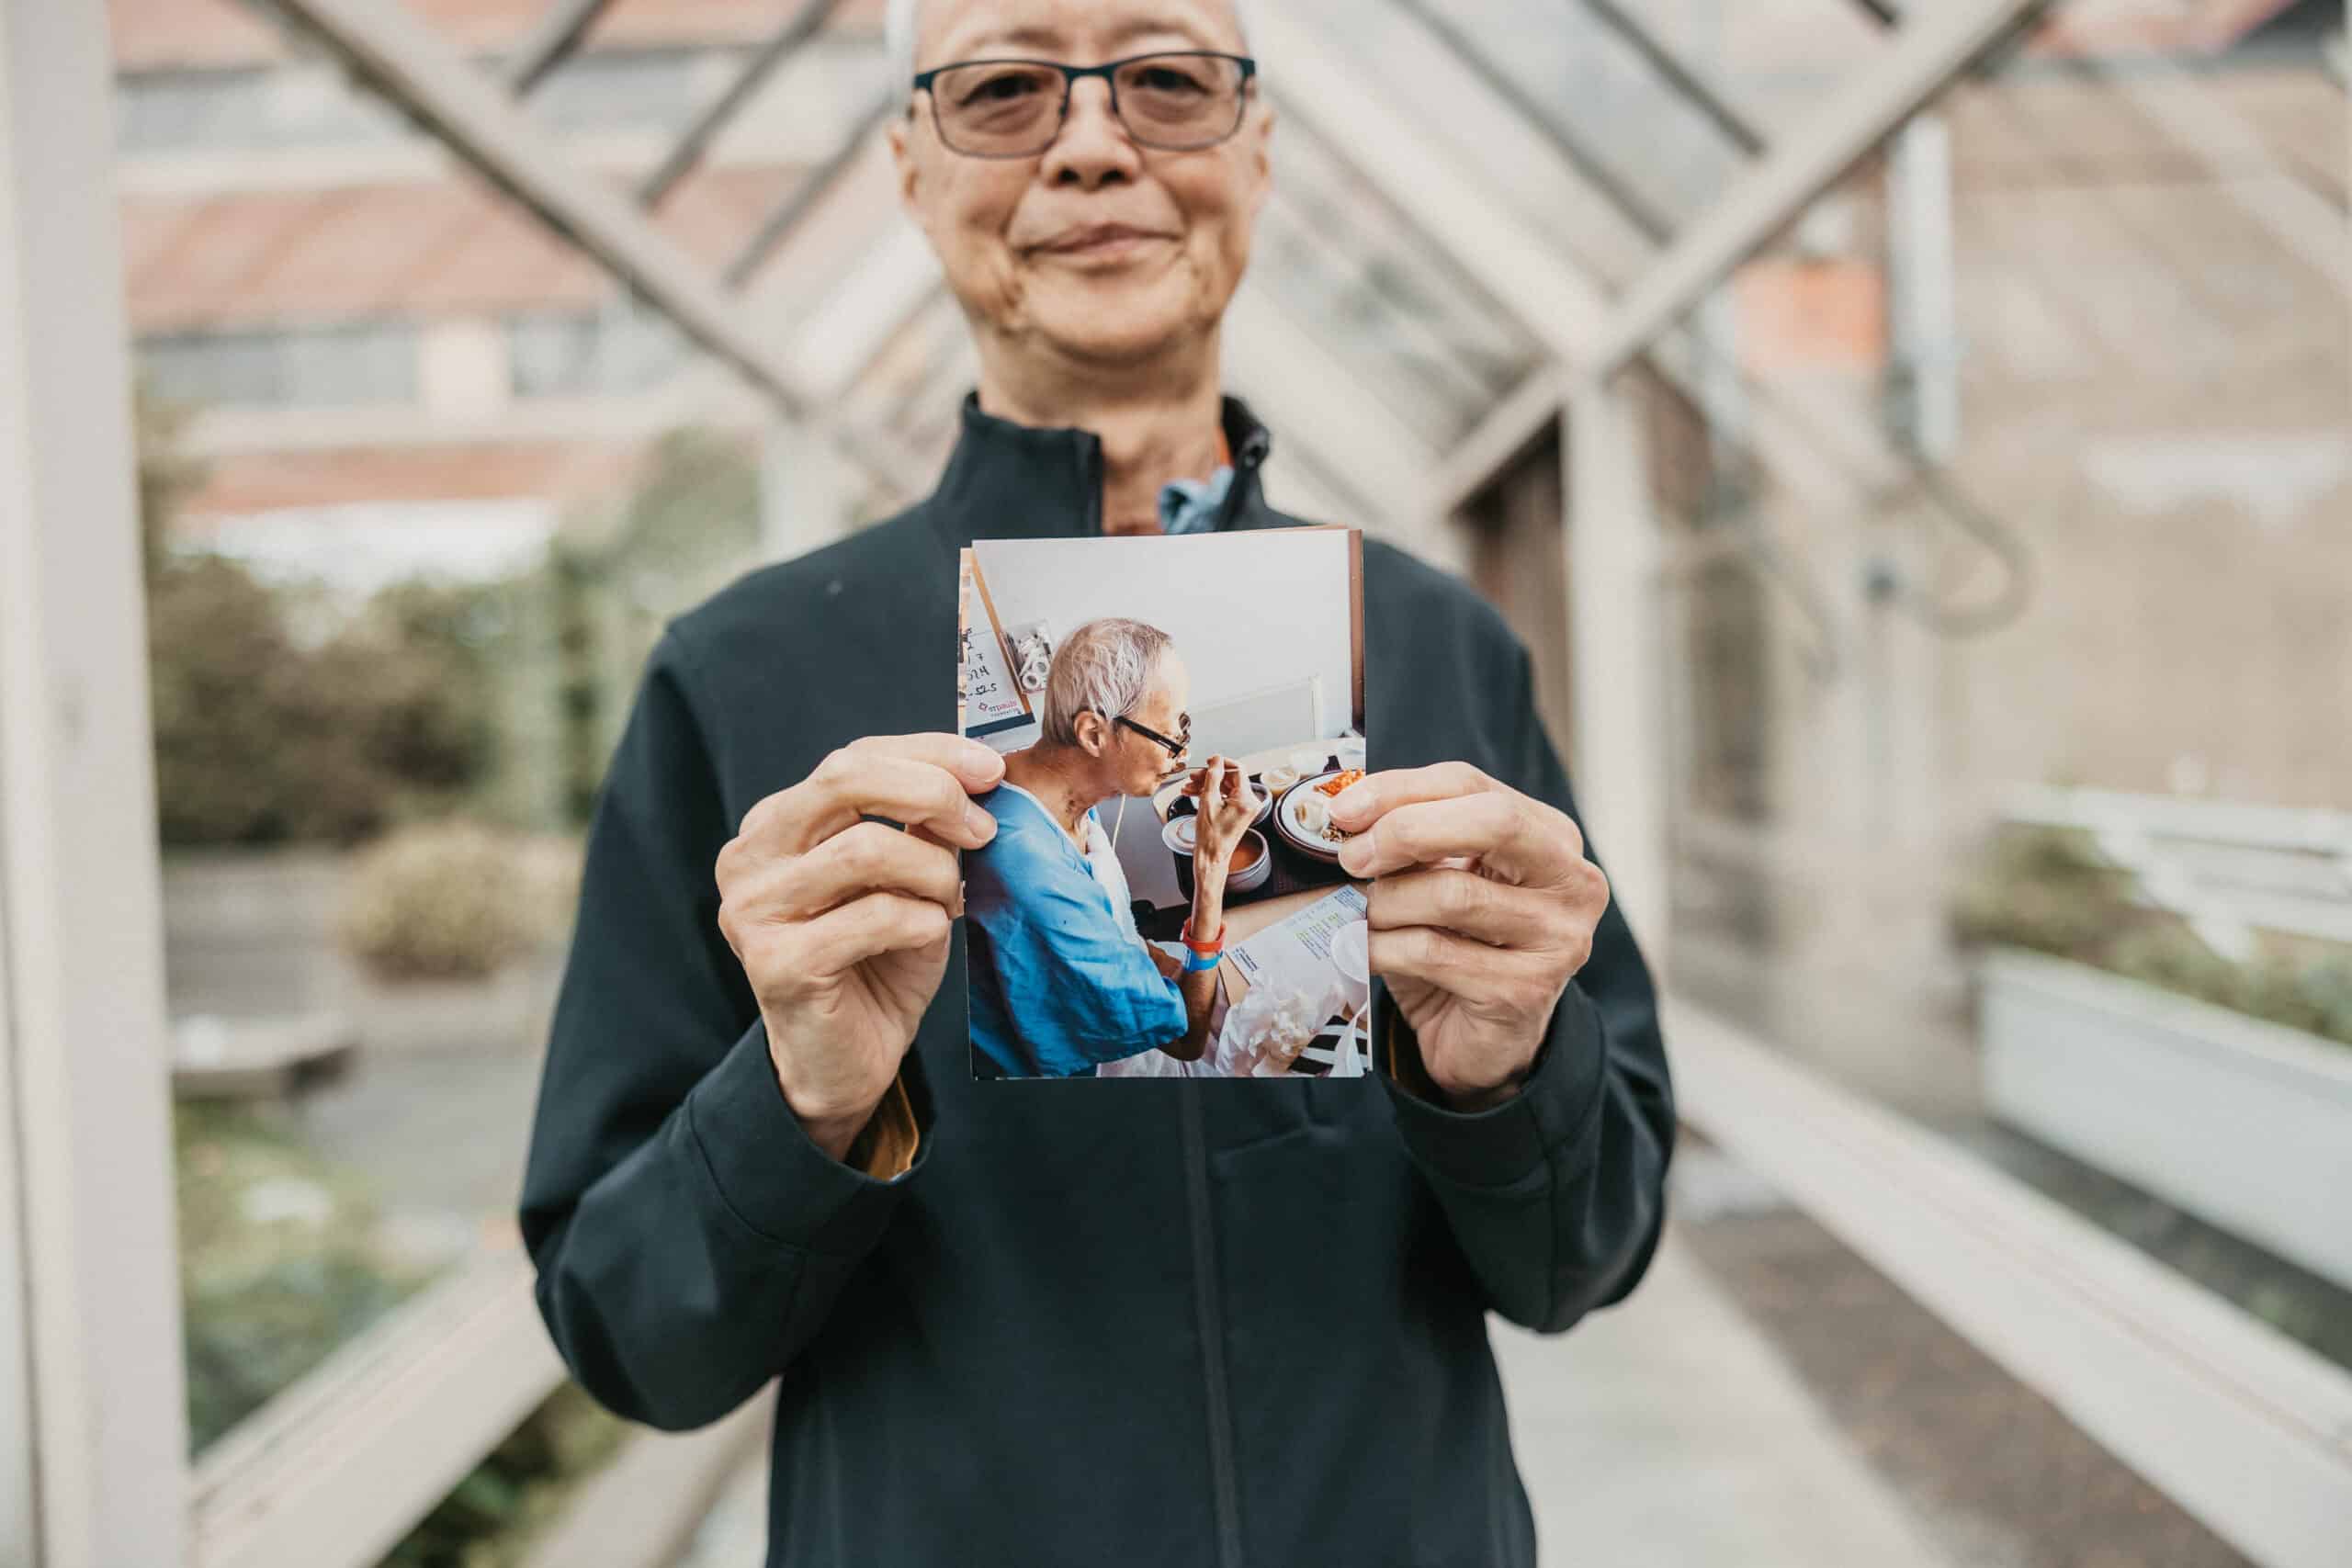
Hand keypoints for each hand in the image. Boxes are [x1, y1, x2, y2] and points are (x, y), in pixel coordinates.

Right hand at [716, 733, 1003, 1160]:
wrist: (845, 1061)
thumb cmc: (876, 963)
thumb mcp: (906, 878)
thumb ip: (922, 825)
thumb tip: (976, 778)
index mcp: (776, 824)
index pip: (851, 758)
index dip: (928, 753)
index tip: (990, 770)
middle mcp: (750, 856)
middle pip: (844, 779)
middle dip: (931, 793)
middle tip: (982, 829)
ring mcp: (754, 910)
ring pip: (865, 848)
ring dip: (933, 872)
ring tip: (949, 901)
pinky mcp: (777, 963)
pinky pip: (876, 916)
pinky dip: (922, 921)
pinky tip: (925, 938)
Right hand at [1189, 754, 1256, 870]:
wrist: (1211, 857)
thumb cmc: (1210, 837)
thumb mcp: (1208, 801)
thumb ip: (1213, 777)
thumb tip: (1216, 760)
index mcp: (1246, 799)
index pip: (1237, 770)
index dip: (1221, 763)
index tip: (1209, 761)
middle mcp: (1250, 803)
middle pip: (1230, 778)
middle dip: (1210, 776)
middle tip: (1193, 777)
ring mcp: (1246, 808)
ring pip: (1226, 787)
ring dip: (1208, 785)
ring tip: (1189, 787)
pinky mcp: (1240, 812)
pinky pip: (1226, 796)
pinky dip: (1213, 794)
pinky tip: (1196, 794)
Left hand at [1327, 763, 1608, 1109]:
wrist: (1481, 1040)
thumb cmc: (1457, 946)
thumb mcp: (1439, 878)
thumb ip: (1411, 838)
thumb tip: (1347, 812)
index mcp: (1551, 836)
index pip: (1472, 784)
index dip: (1400, 789)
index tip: (1342, 811)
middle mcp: (1572, 881)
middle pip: (1493, 822)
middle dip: (1406, 831)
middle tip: (1351, 857)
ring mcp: (1558, 938)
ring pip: (1453, 893)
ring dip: (1386, 902)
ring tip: (1360, 915)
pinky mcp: (1527, 990)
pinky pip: (1434, 953)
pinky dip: (1382, 948)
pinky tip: (1363, 952)